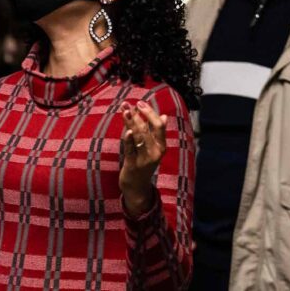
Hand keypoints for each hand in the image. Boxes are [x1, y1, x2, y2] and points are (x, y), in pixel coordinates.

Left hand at [119, 101, 168, 215]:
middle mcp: (155, 152)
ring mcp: (144, 159)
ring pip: (138, 137)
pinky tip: (127, 131)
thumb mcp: (153, 149)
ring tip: (124, 110)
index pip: (158, 126)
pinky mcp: (133, 165)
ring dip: (130, 122)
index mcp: (161, 146)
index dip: (150, 113)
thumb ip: (157, 133)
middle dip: (137, 115)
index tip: (140, 103)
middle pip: (146, 129)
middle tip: (129, 104)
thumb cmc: (144, 164)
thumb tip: (164, 116)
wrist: (137, 187)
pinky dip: (129, 140)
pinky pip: (131, 150)